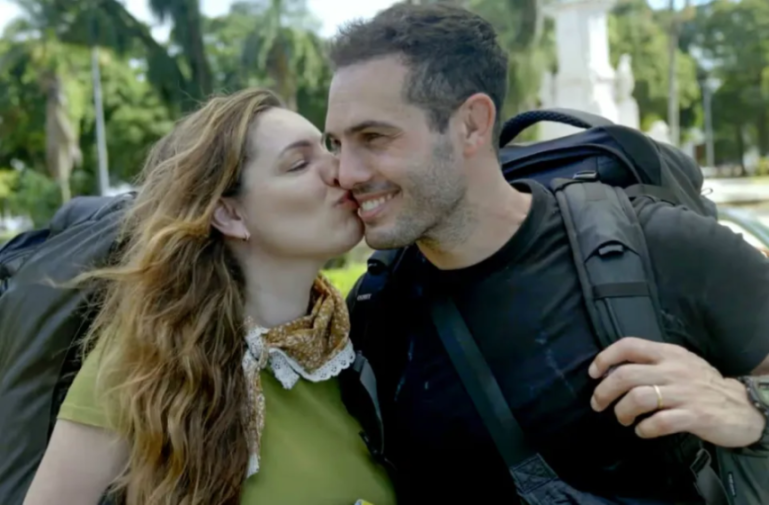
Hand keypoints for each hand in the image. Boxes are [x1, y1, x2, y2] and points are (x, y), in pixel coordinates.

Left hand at [588, 337, 765, 447]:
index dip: (605, 358)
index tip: (593, 374)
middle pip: (625, 375)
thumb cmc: (702, 384)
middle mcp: (673, 369)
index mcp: (667, 353)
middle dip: (603, 392)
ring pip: (638, 398)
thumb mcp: (679, 363)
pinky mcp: (695, 416)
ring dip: (622, 412)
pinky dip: (644, 429)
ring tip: (623, 419)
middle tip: (598, 405)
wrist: (742, 406)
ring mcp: (684, 393)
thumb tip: (612, 370)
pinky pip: (659, 422)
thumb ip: (651, 362)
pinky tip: (642, 431)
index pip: (629, 345)